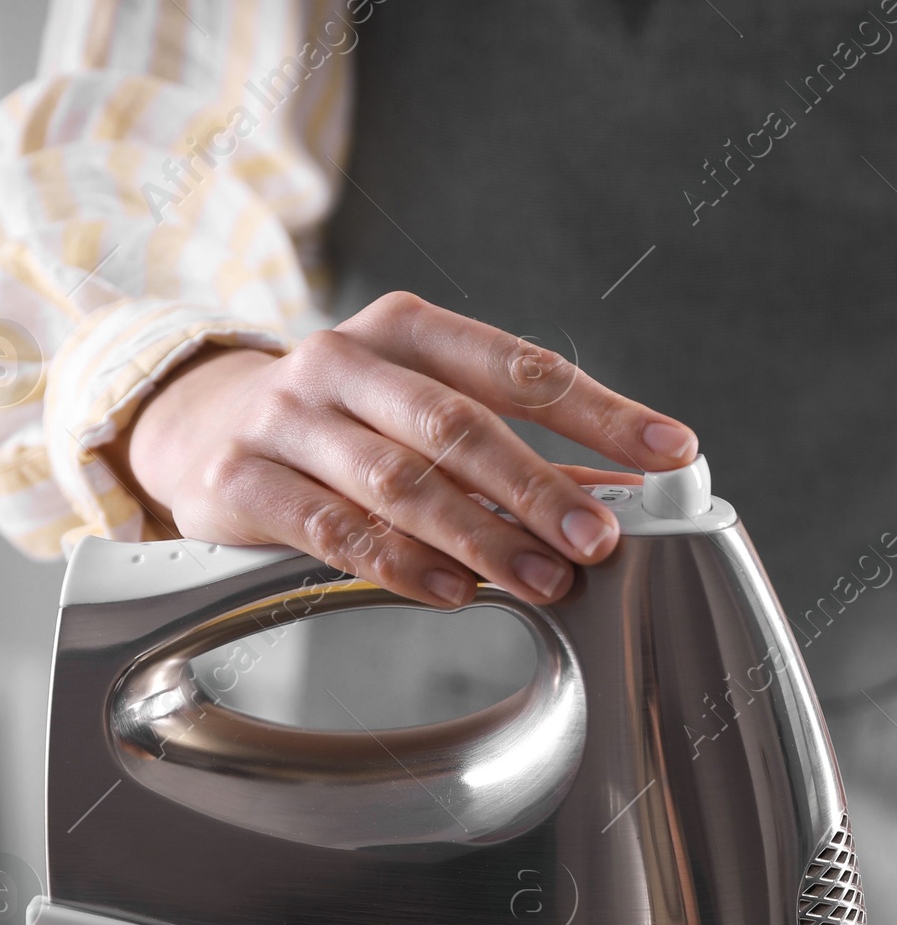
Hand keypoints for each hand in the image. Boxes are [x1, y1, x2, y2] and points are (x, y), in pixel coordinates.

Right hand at [119, 292, 698, 607]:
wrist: (196, 425)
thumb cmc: (339, 425)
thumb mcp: (420, 412)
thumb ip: (515, 452)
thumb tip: (622, 493)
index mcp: (409, 332)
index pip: (520, 368)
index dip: (603, 411)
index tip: (671, 450)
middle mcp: (346, 361)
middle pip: (460, 426)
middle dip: (540, 488)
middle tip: (599, 540)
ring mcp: (290, 417)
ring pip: (400, 481)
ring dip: (482, 537)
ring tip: (544, 581)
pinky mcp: (245, 478)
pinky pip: (333, 529)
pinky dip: (398, 565)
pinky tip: (451, 592)